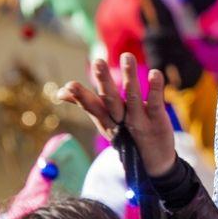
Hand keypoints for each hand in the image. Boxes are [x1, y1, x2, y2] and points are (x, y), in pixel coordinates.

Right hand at [58, 53, 176, 176]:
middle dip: (103, 82)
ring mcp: (139, 122)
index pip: (91, 107)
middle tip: (97, 62)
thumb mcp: (104, 121)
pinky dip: (155, 89)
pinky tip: (155, 73)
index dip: (81, 97)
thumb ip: (86, 103)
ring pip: (134, 98)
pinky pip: (156, 103)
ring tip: (127, 55)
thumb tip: (60, 92)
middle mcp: (120, 121)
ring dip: (130, 77)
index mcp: (106, 120)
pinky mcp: (158, 122)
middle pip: (111, 101)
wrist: (153, 162)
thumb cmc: (126, 136)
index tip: (69, 86)